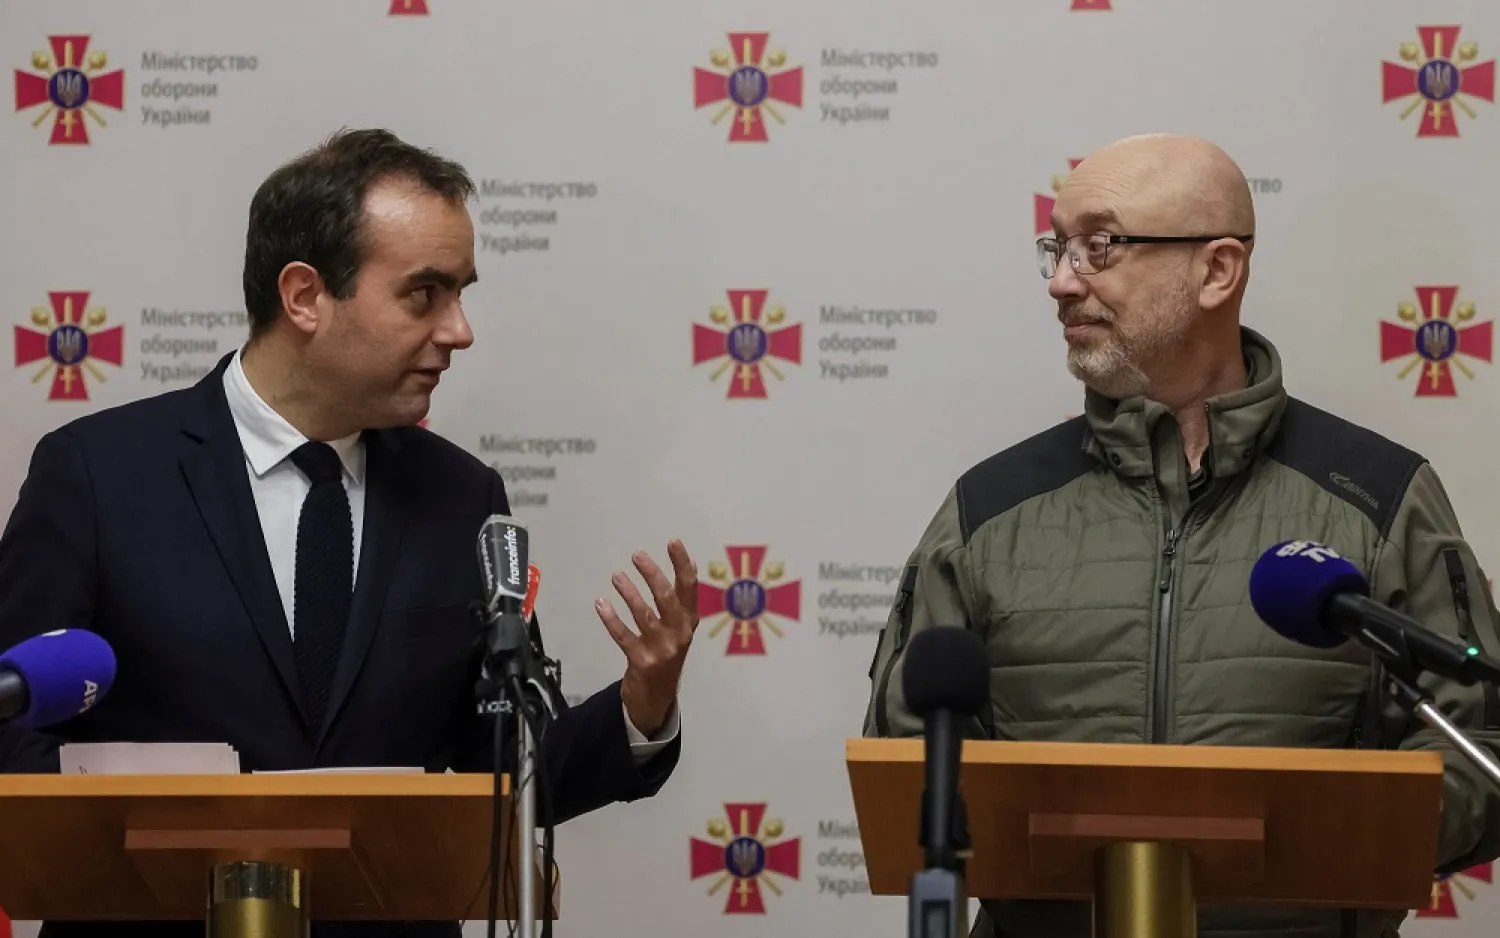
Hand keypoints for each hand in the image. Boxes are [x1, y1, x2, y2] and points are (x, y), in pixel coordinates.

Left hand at [595, 539, 699, 737]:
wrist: (657, 697)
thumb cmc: (667, 652)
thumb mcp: (681, 626)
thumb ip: (684, 598)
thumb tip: (690, 562)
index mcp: (689, 621)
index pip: (689, 587)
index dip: (681, 563)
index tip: (672, 541)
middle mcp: (679, 634)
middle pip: (667, 598)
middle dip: (652, 574)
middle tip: (637, 555)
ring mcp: (661, 649)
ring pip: (644, 615)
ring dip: (629, 593)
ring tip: (616, 576)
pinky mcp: (642, 662)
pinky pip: (624, 637)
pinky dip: (611, 619)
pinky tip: (601, 604)